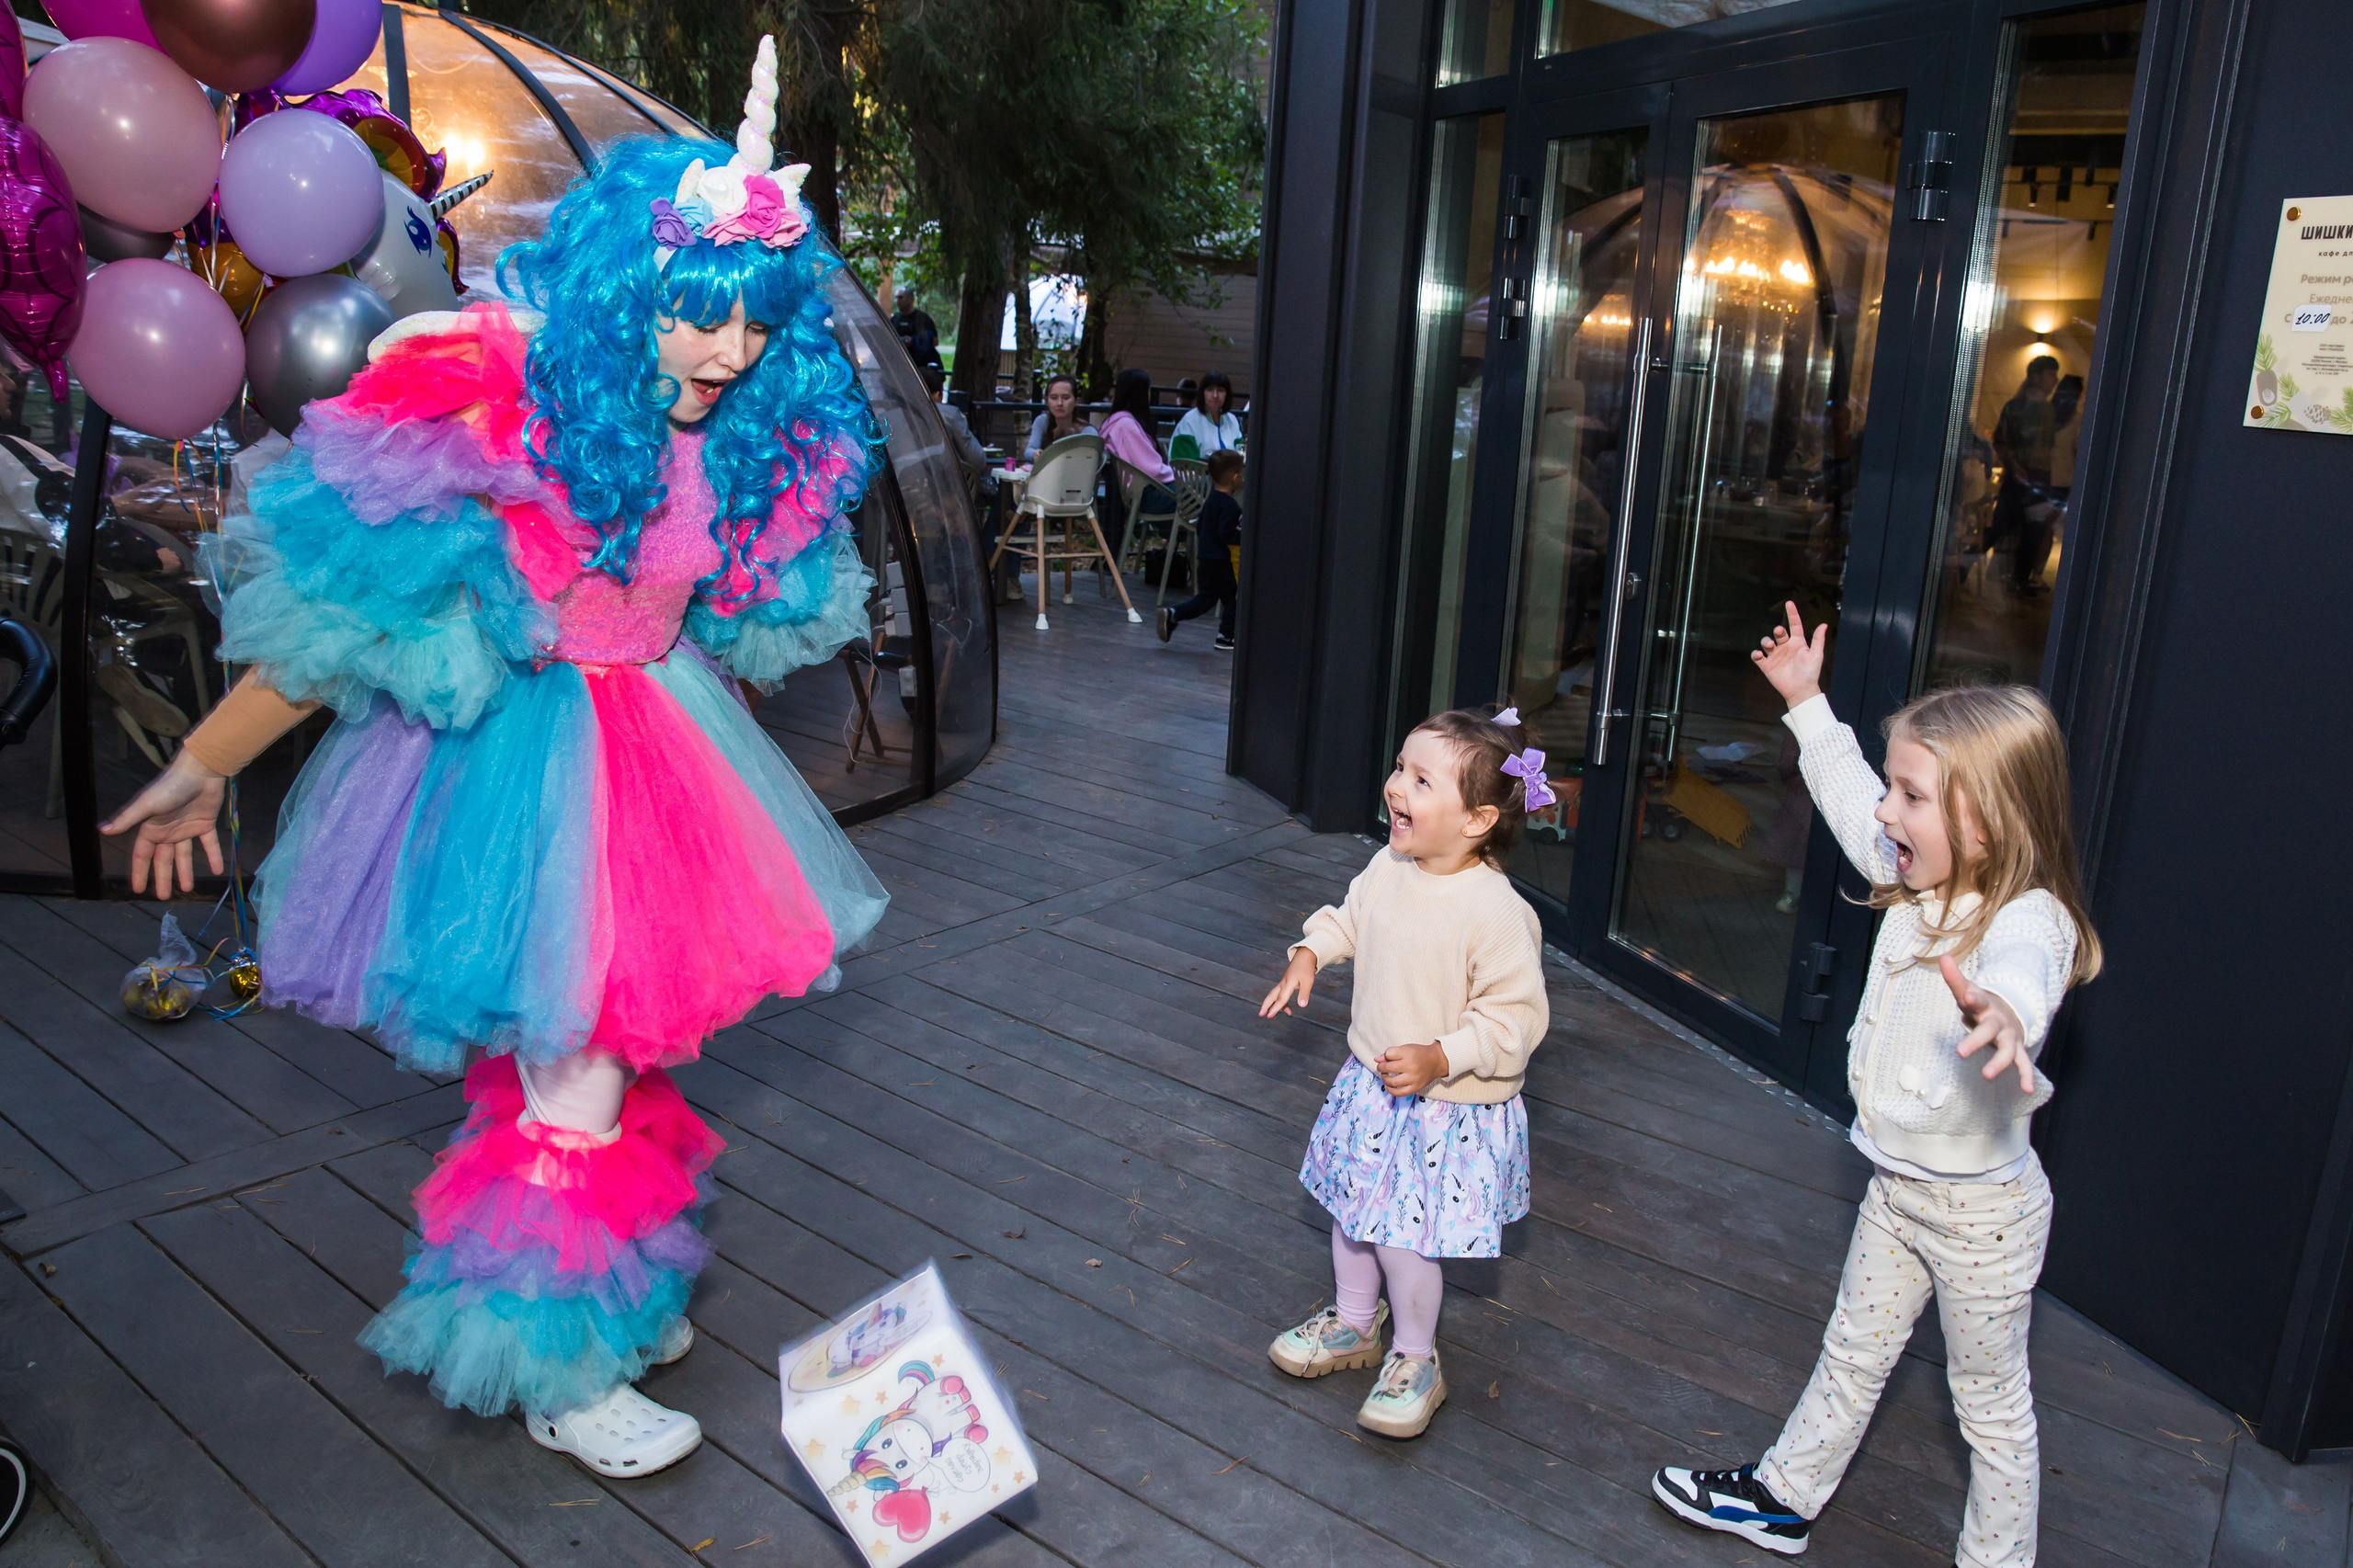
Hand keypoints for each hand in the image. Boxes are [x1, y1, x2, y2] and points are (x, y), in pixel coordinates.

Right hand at [100, 752, 226, 899]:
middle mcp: (167, 830)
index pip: (142, 855)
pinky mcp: (205, 823)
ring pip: (185, 855)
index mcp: (151, 828)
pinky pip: (209, 844)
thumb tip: (101, 830)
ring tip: (188, 888)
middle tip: (164, 897)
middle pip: (163, 859)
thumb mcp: (147, 804)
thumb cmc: (170, 786)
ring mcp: (186, 828)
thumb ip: (127, 819)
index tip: (138, 890)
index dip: (140, 872)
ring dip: (185, 871)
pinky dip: (214, 856)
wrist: (201, 771)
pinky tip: (218, 871)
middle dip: (163, 877)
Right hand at [1259, 950, 1316, 1016]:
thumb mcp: (1308, 981)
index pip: (1281, 998)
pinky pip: (1280, 994)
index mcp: (1288, 984)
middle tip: (1261, 1014)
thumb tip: (1302, 1006)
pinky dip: (1281, 1002)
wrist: (1304, 956)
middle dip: (1266, 1005)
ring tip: (1272, 1016)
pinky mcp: (1285, 982)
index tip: (1269, 1016)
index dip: (1275, 1008)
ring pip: (1274, 995)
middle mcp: (1283, 984)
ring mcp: (1283, 983)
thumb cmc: (1306, 968)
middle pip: (1272, 996)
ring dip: (1272, 1005)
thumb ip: (1304, 994)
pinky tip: (1287, 1009)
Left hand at [1376, 1041, 1448, 1097]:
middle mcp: (1411, 1066)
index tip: (1388, 1057)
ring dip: (1384, 1078)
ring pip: (1392, 1081)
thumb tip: (1376, 1060)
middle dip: (1381, 1067)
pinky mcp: (1415, 1087)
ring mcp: (1413, 1078)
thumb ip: (1390, 1053)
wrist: (1436, 1061)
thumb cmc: (1419, 1054)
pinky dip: (1391, 1090)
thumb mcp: (1406, 1048)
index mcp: (1408, 1053)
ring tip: (1385, 1076)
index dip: (1386, 1056)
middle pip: (1388, 1068)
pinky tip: (1389, 1086)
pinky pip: (1399, 1092)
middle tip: (1382, 1067)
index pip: (1388, 1054)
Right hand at [1751, 600, 1825, 707]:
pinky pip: (1757, 656)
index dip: (1792, 614)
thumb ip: (1818, 640)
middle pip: (1778, 633)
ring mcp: (1775, 656)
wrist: (1801, 690)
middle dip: (1777, 631)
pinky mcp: (1767, 665)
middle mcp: (1785, 647)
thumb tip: (1824, 624)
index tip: (1789, 603)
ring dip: (1766, 641)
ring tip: (1770, 646)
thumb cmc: (1810, 673)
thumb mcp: (1816, 655)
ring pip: (1766, 642)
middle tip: (1778, 633)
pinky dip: (1756, 654)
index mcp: (1797, 643)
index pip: (1794, 625)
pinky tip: (1760, 654)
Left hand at [1940, 955, 2035, 1093]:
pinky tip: (2028, 1090)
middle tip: (1959, 1052)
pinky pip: (2023, 1063)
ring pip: (2007, 1050)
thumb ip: (1955, 978)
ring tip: (1987, 1076)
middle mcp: (1998, 1021)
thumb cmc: (1981, 1003)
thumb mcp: (1968, 990)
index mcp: (1984, 1005)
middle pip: (1988, 1030)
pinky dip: (2026, 1076)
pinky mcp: (2016, 1049)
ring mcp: (2009, 1036)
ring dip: (1999, 1063)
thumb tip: (1943, 957)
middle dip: (1976, 1040)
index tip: (1966, 995)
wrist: (2009, 1010)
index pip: (1976, 999)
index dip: (1971, 996)